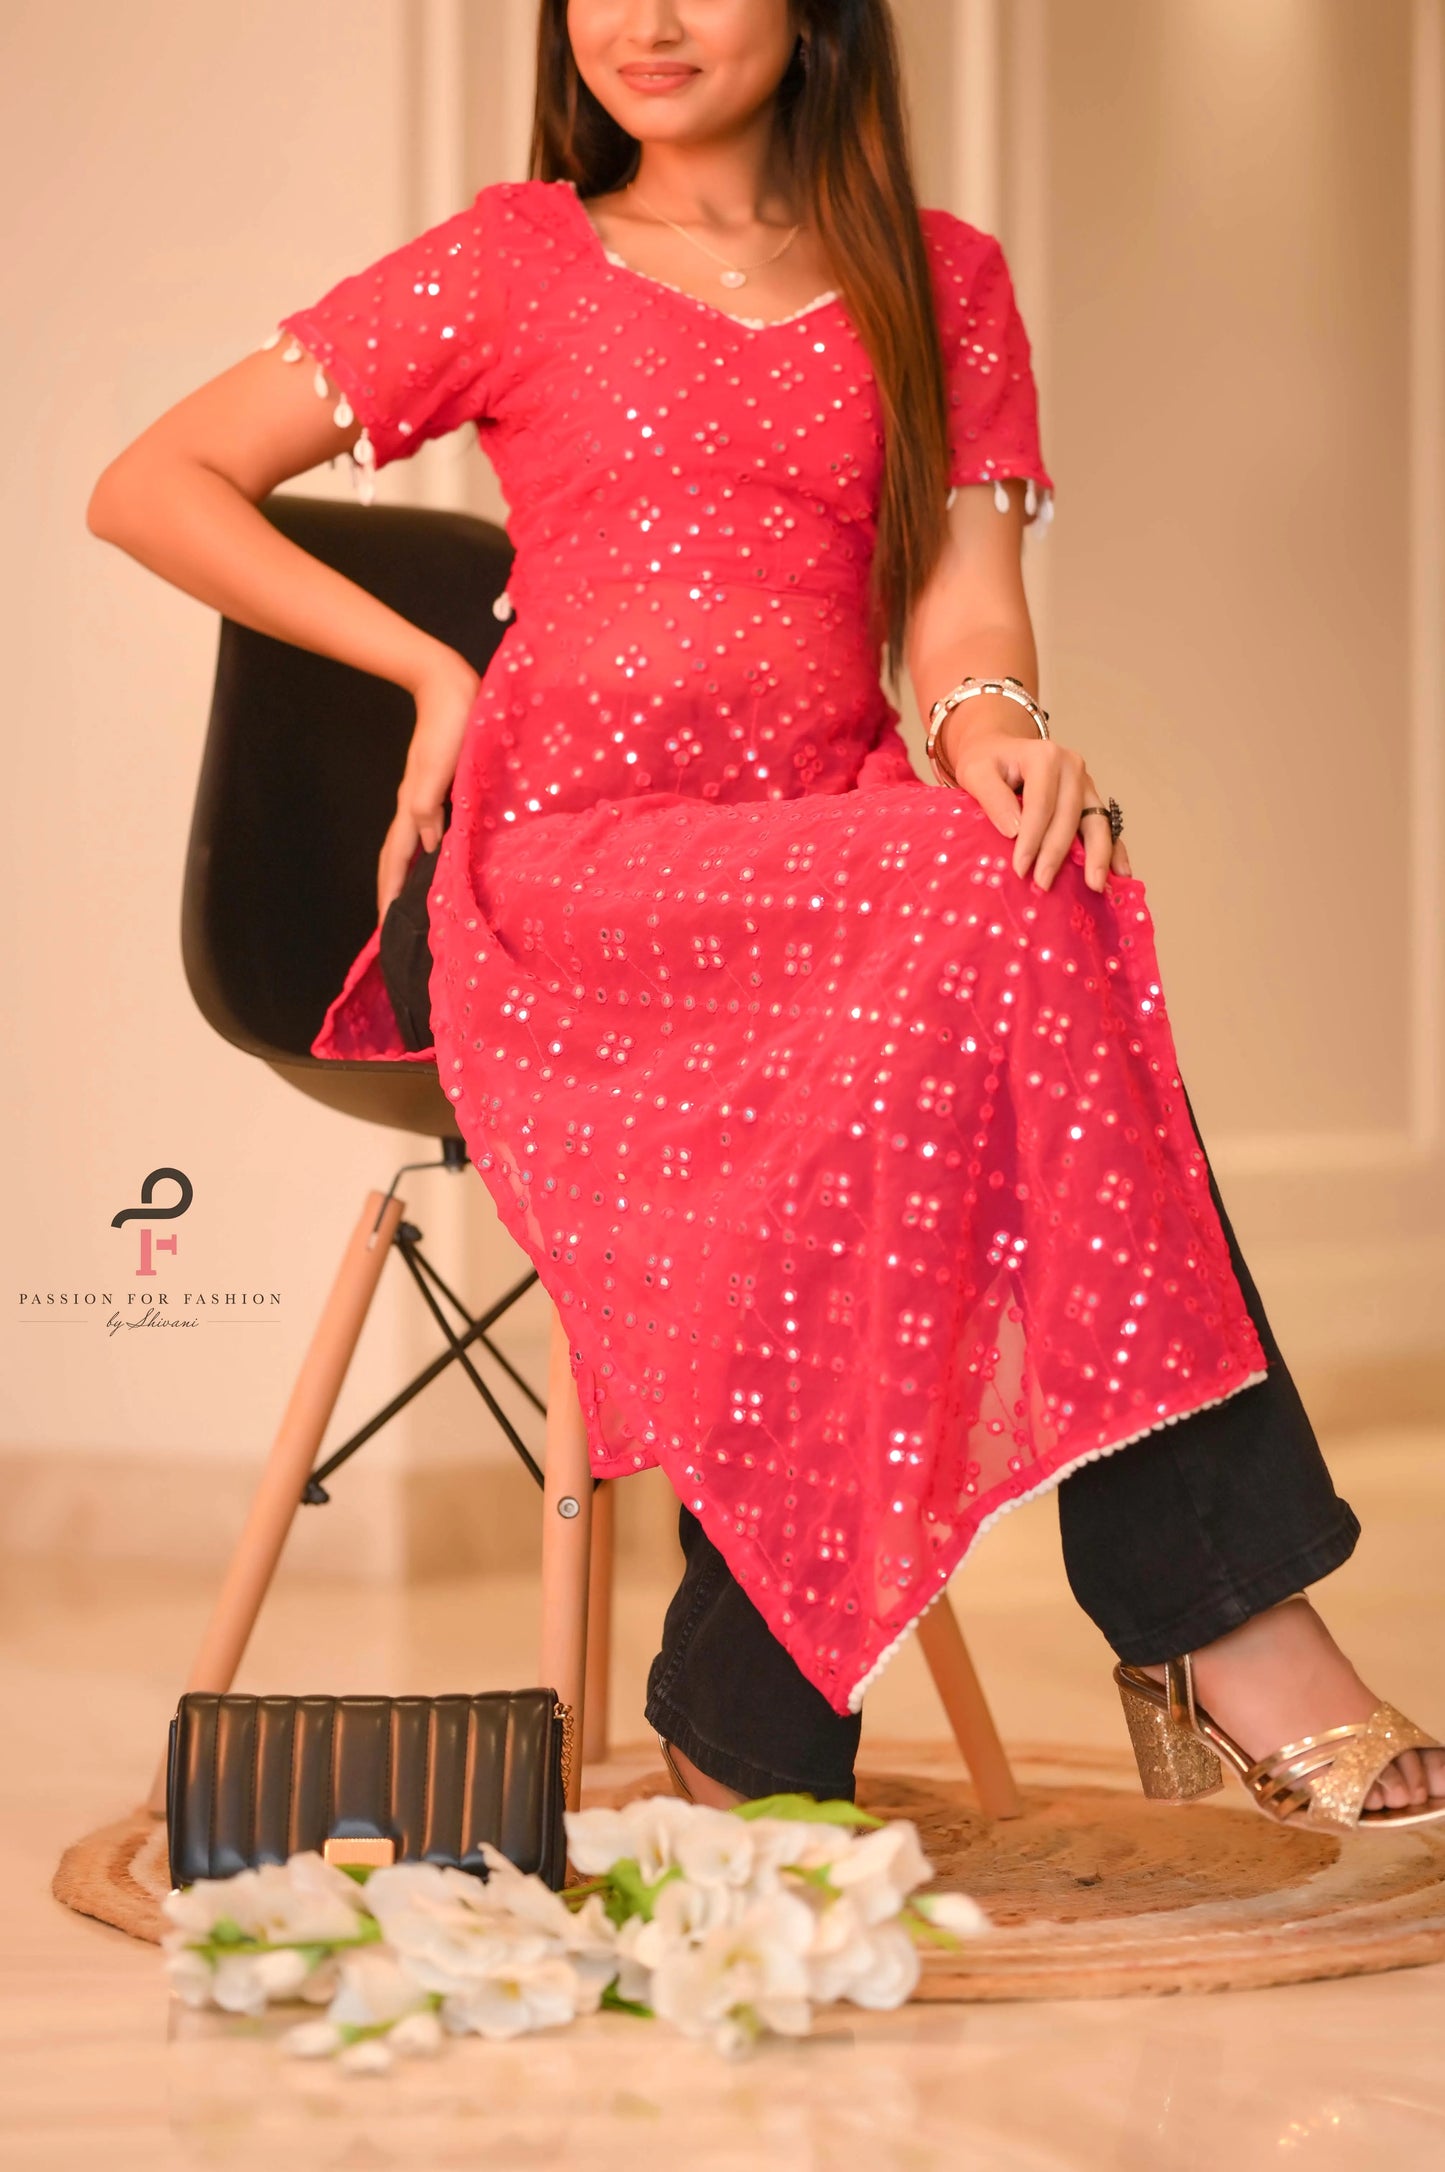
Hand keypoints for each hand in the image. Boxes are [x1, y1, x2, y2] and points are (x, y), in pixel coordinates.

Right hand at [376, 650, 480, 921]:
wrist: (450, 686)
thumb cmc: (450, 725)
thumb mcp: (439, 766)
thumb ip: (428, 805)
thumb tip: (427, 845)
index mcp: (412, 805)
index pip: (396, 859)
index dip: (391, 892)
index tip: (385, 926)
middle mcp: (414, 806)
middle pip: (396, 858)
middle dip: (391, 892)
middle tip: (391, 926)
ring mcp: (425, 797)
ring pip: (410, 846)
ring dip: (406, 875)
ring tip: (409, 903)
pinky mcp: (439, 787)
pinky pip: (428, 830)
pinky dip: (426, 853)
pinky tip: (437, 859)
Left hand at [943, 723, 1133, 893]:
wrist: (1002, 751)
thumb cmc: (988, 763)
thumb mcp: (976, 772)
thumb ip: (992, 797)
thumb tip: (1014, 830)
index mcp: (1045, 756)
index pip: (1041, 804)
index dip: (1032, 838)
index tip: (1020, 868)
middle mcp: (1072, 767)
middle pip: (1069, 816)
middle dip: (1056, 853)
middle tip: (1044, 884)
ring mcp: (1085, 783)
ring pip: (1096, 822)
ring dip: (1098, 855)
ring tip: (1095, 886)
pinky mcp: (1090, 799)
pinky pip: (1105, 825)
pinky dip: (1114, 849)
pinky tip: (1121, 873)